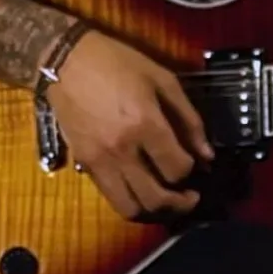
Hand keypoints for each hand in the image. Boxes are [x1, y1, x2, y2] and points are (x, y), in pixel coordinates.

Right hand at [47, 29, 214, 221]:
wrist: (66, 61)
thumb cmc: (118, 63)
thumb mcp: (163, 80)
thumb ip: (189, 118)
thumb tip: (206, 153)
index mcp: (145, 123)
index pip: (177, 169)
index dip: (193, 172)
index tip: (199, 165)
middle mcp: (121, 149)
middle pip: (155, 199)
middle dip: (180, 204)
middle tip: (191, 197)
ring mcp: (99, 161)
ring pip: (129, 208)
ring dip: (154, 212)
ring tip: (167, 200)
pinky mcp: (84, 164)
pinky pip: (110, 196)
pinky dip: (130, 200)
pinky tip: (142, 188)